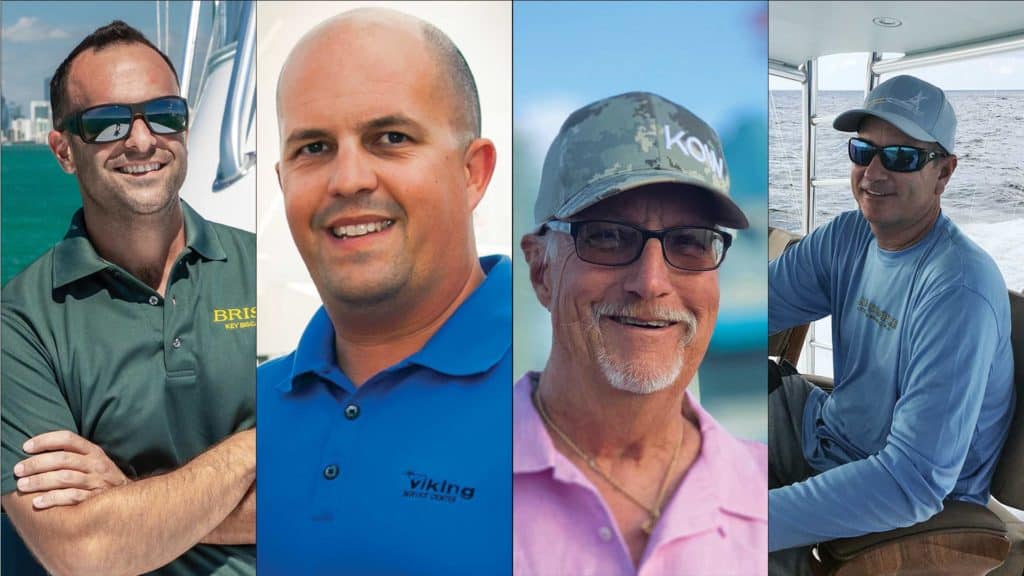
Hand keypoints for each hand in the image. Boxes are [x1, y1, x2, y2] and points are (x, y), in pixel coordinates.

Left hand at [13, 430, 128, 509]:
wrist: (128, 501)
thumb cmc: (101, 479)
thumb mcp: (94, 462)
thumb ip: (73, 456)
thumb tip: (38, 453)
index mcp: (93, 451)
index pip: (68, 439)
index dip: (45, 440)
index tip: (26, 447)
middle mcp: (96, 464)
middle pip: (62, 459)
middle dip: (36, 464)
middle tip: (18, 470)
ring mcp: (96, 481)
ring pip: (64, 478)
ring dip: (40, 481)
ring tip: (22, 486)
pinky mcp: (95, 498)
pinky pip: (71, 497)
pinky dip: (53, 499)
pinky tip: (38, 502)